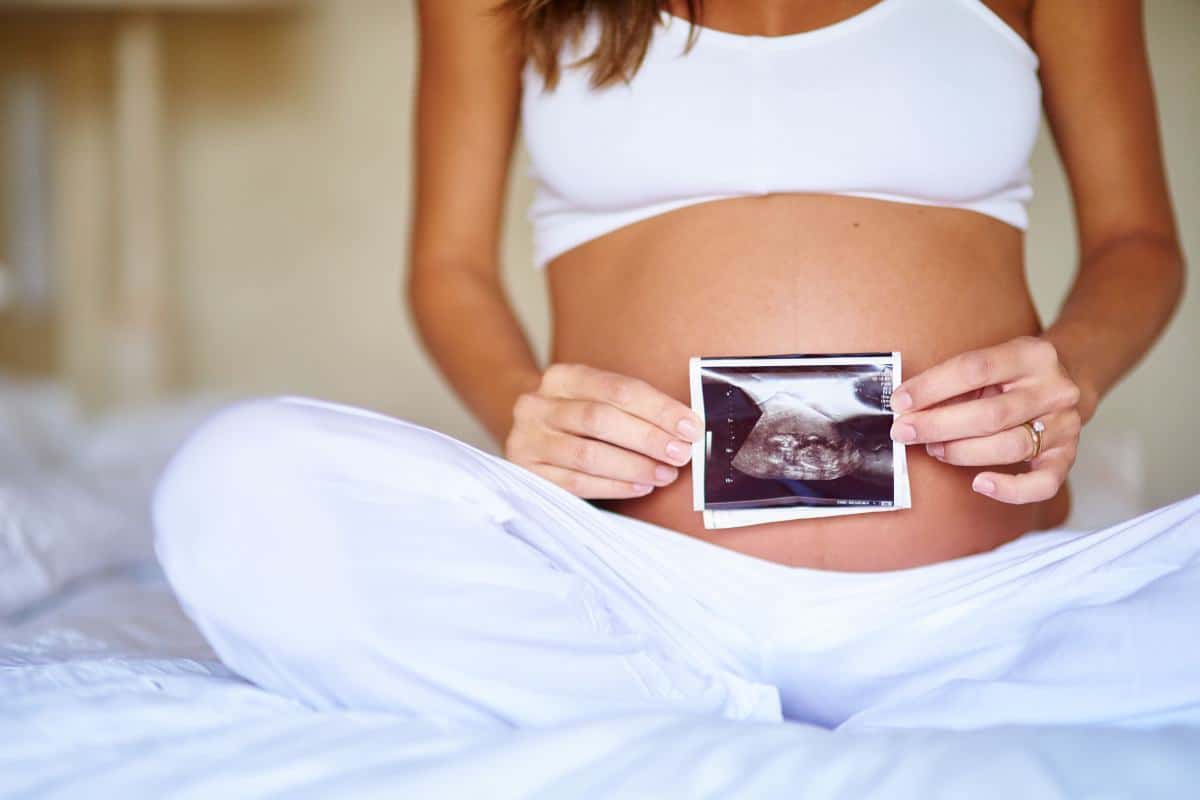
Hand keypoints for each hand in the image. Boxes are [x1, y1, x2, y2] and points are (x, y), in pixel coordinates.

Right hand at [505, 364, 701, 498]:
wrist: (531, 433)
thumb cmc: (579, 416)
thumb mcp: (598, 398)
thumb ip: (634, 407)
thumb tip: (686, 426)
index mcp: (562, 378)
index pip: (617, 389)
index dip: (658, 408)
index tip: (690, 426)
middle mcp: (538, 405)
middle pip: (600, 419)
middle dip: (647, 438)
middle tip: (681, 454)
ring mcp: (528, 440)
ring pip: (587, 455)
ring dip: (633, 466)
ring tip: (665, 474)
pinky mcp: (528, 472)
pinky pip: (576, 483)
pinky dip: (613, 486)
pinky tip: (640, 487)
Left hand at [888, 336, 1083, 503]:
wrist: (1068, 378)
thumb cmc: (1012, 374)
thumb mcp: (990, 363)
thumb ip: (955, 383)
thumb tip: (907, 407)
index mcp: (1031, 355)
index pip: (975, 368)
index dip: (932, 387)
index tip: (900, 402)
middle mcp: (1054, 389)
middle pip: (991, 414)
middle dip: (939, 425)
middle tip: (905, 432)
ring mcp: (1065, 424)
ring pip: (1010, 446)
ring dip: (962, 452)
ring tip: (935, 449)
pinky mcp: (1068, 455)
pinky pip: (1043, 483)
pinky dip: (1010, 490)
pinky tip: (980, 484)